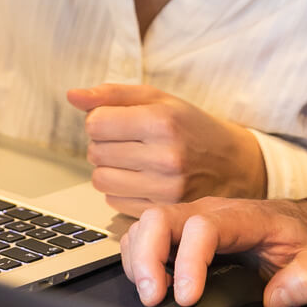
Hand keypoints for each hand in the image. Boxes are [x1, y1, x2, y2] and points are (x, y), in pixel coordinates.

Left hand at [66, 84, 266, 216]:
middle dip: (104, 144)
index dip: (99, 120)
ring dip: (109, 169)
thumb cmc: (190, 126)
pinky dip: (120, 190)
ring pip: (100, 180)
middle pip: (95, 152)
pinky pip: (113, 202)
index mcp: (162, 122)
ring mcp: (165, 189)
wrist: (233, 164)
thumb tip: (72, 96)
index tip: (116, 120)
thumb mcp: (158, 99)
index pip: (96, 123)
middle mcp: (165, 157)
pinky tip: (142, 179)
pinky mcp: (163, 211)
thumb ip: (112, 94)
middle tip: (129, 141)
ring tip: (134, 160)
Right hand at [121, 197, 306, 306]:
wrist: (292, 225)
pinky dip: (137, 259)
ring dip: (138, 260)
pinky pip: (144, 235)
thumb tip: (275, 298)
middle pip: (162, 218)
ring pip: (146, 225)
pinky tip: (150, 283)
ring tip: (150, 294)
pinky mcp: (178, 231)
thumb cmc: (298, 241)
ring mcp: (189, 218)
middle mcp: (209, 211)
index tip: (187, 297)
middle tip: (152, 296)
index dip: (189, 261)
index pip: (204, 228)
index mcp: (243, 217)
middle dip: (148, 257)